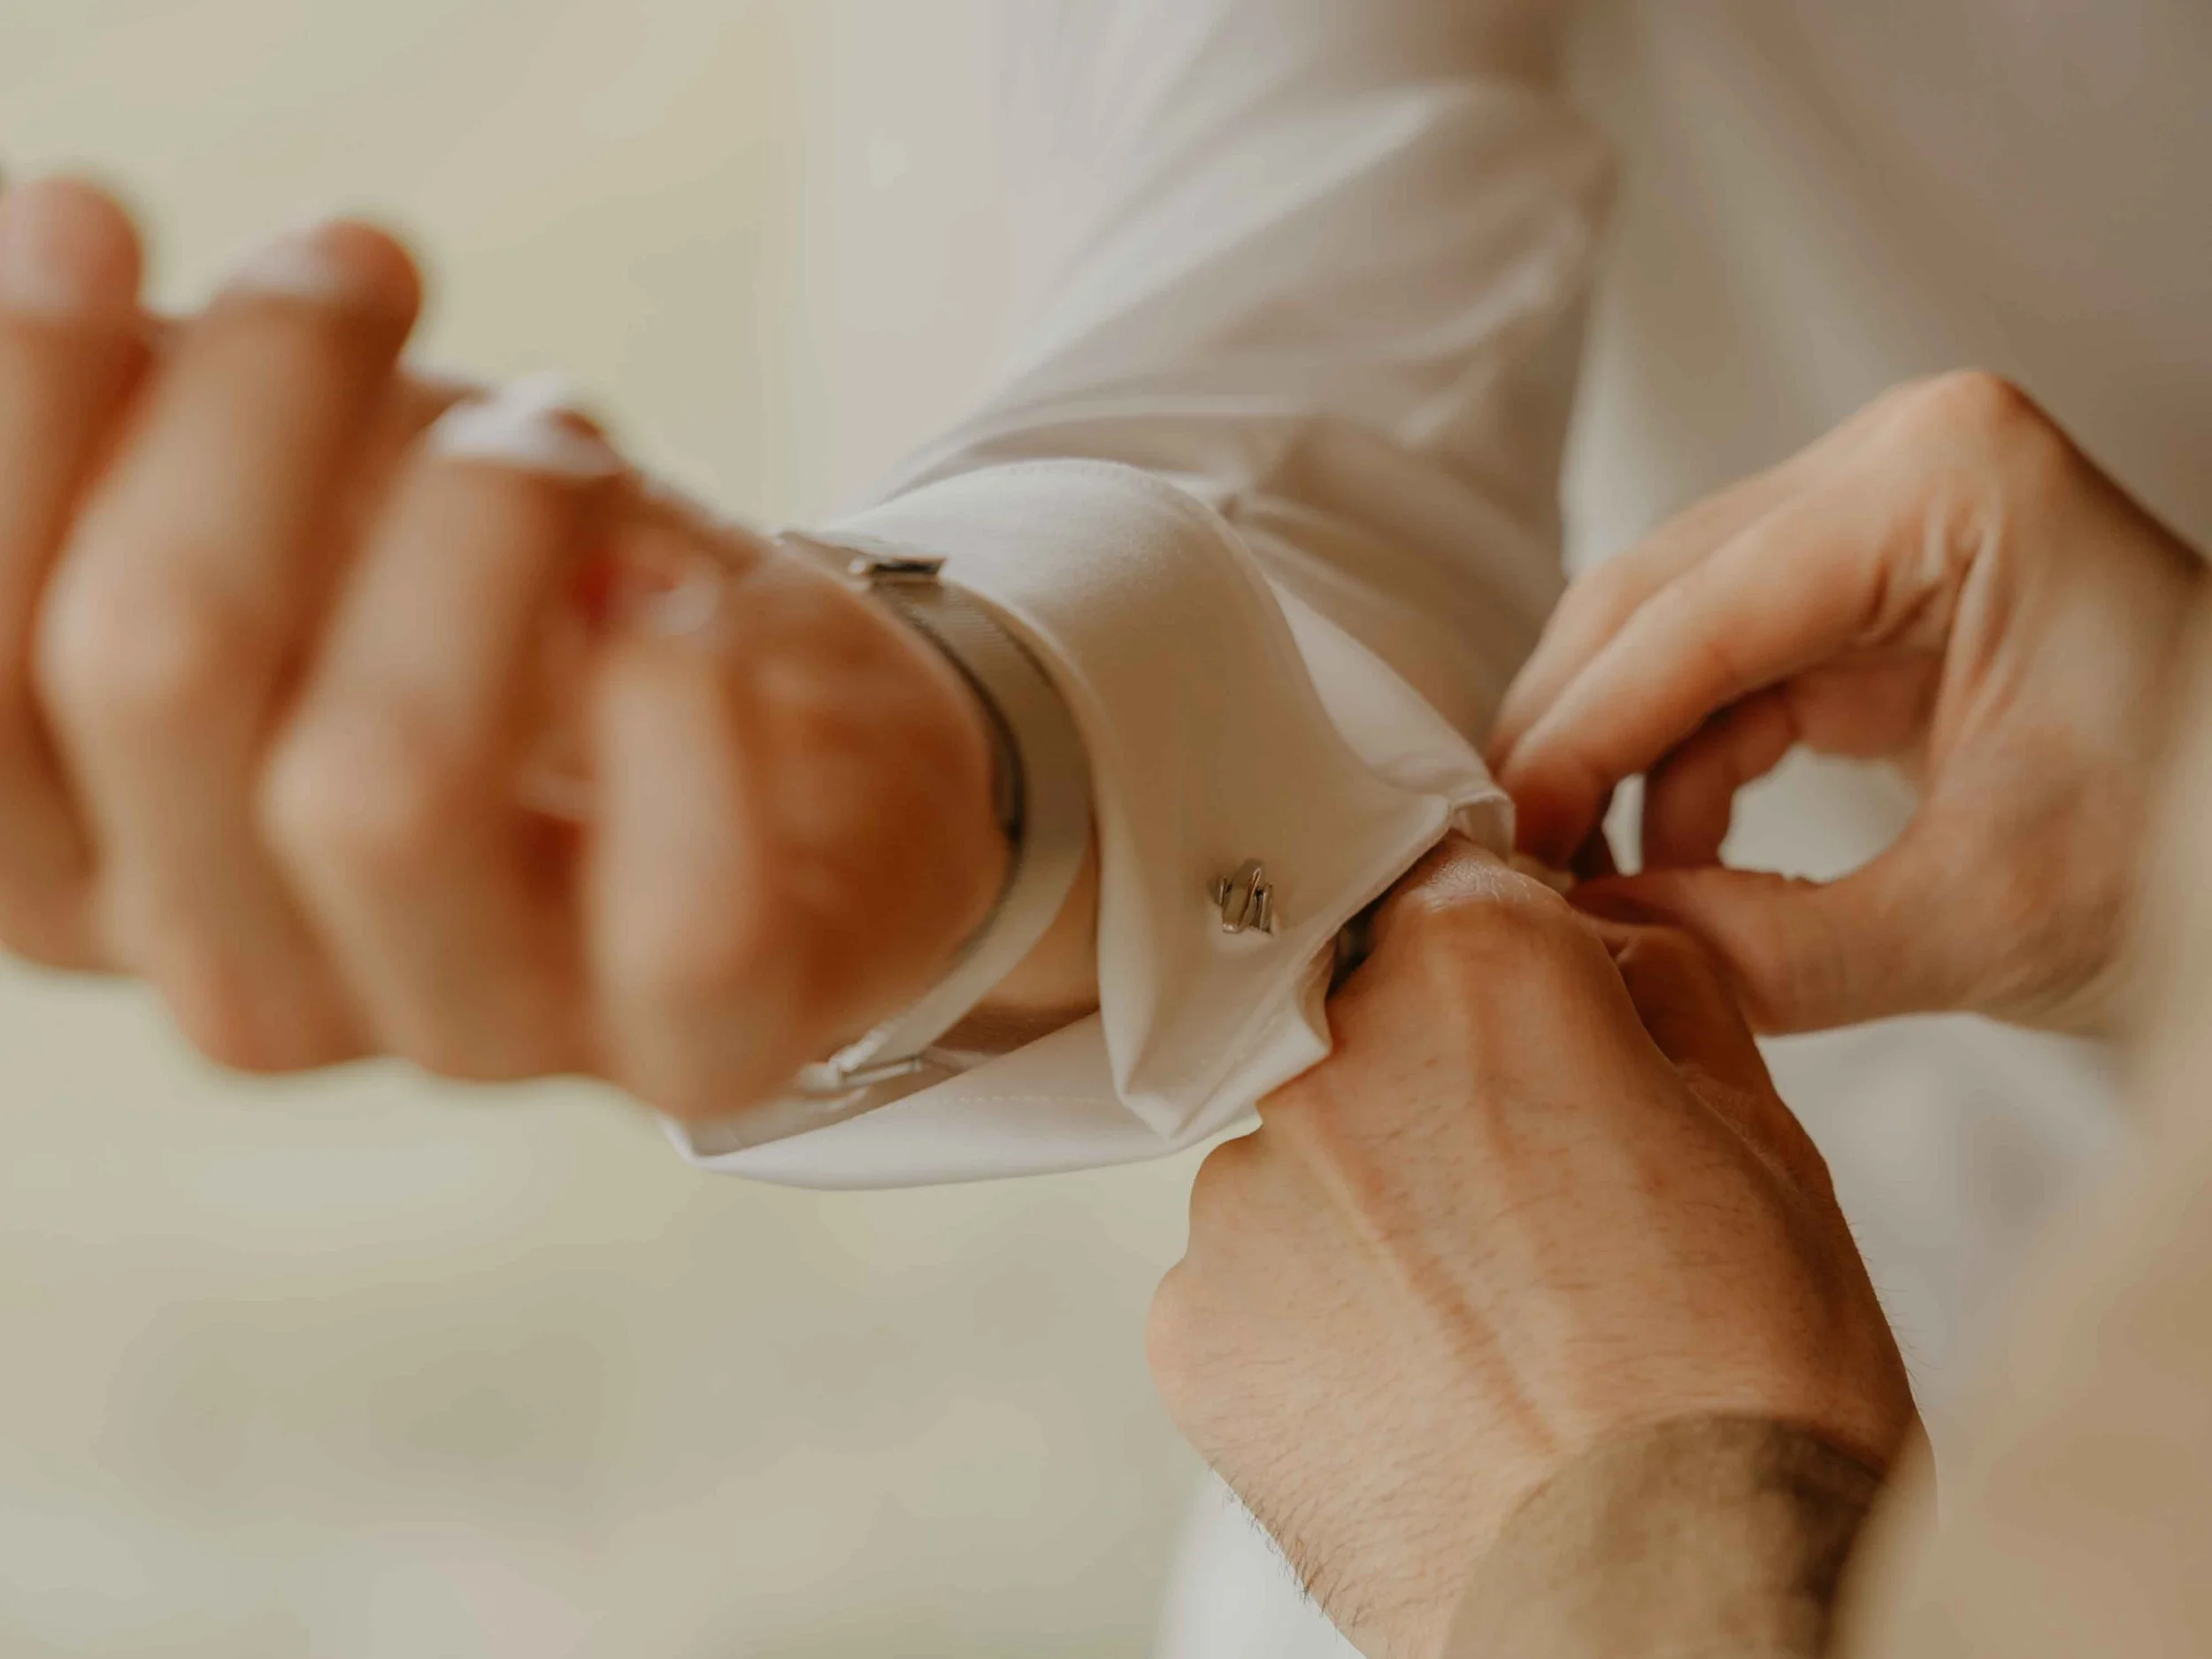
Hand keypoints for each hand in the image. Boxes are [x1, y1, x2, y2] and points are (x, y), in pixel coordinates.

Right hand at [0, 176, 1086, 1116]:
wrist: (802, 761)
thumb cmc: (519, 614)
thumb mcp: (313, 505)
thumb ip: (162, 439)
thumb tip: (45, 250)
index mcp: (98, 862)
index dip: (13, 409)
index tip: (88, 211)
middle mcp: (244, 976)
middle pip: (155, 664)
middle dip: (262, 400)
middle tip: (369, 265)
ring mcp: (468, 1030)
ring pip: (379, 783)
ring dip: (475, 521)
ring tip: (555, 435)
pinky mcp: (698, 1047)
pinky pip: (677, 924)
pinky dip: (680, 716)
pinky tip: (680, 606)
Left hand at [1147, 838, 1911, 1658]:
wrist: (1676, 1612)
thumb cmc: (1749, 1388)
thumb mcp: (1762, 1135)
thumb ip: (1652, 990)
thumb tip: (1589, 944)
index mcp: (1476, 974)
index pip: (1456, 895)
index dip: (1511, 968)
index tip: (1532, 1035)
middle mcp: (1331, 1062)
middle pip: (1366, 1026)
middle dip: (1437, 1088)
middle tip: (1531, 1209)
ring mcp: (1243, 1198)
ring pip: (1302, 1158)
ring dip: (1370, 1209)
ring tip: (1480, 1326)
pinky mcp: (1191, 1327)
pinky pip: (1248, 1279)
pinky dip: (1312, 1316)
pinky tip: (1410, 1387)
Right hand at [1489, 372, 2205, 1034]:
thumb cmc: (2202, 856)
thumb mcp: (1989, 918)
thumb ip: (1775, 943)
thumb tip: (1594, 941)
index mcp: (1951, 484)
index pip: (1703, 611)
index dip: (1583, 738)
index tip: (1506, 846)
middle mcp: (1902, 463)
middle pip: (1659, 596)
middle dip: (1577, 737)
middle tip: (1510, 863)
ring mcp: (1883, 517)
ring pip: (1673, 631)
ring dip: (1617, 758)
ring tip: (1578, 879)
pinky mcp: (1873, 590)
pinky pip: (1729, 673)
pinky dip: (1682, 770)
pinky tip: (1666, 864)